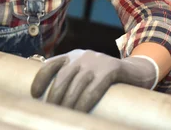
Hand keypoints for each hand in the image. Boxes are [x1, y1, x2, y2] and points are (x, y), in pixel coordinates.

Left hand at [31, 49, 158, 111]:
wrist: (137, 71)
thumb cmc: (105, 78)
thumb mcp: (85, 73)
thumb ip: (70, 79)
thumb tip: (50, 99)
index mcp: (72, 56)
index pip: (50, 64)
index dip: (40, 79)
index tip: (34, 94)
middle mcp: (82, 56)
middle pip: (62, 77)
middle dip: (54, 97)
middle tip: (50, 111)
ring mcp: (96, 62)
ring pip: (77, 85)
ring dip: (68, 103)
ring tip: (64, 115)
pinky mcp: (110, 69)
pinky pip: (94, 88)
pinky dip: (85, 102)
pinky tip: (80, 111)